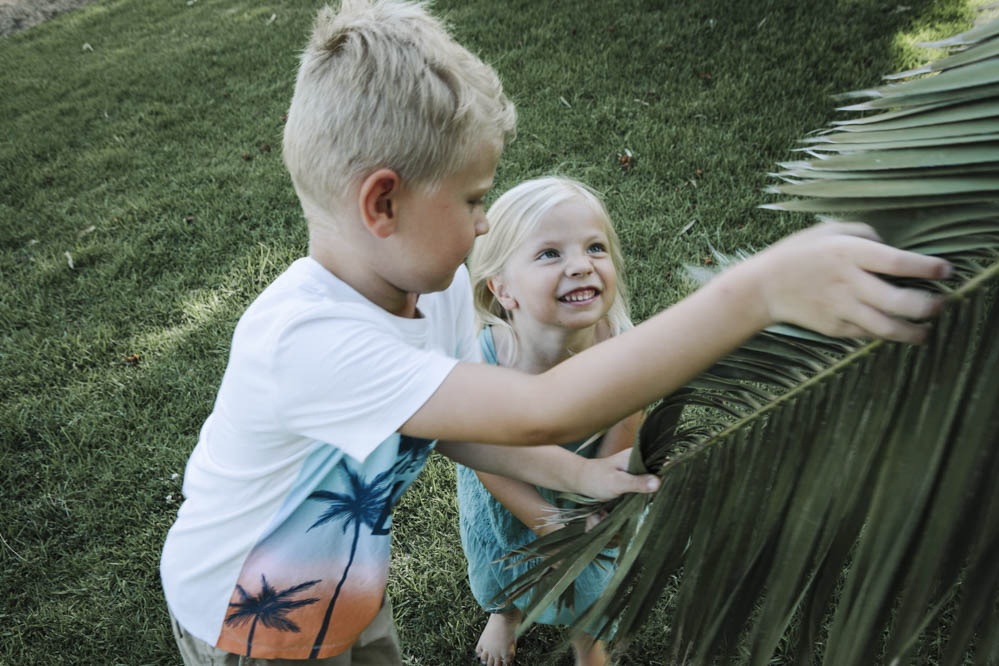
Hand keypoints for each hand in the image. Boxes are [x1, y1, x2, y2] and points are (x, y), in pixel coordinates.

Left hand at [576, 449, 659, 500]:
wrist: (580, 481)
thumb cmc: (596, 479)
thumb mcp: (617, 482)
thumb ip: (637, 483)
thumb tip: (658, 483)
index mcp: (636, 455)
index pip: (659, 462)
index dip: (667, 474)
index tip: (669, 489)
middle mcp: (637, 461)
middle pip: (656, 473)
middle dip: (658, 486)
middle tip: (659, 499)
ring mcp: (634, 471)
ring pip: (649, 482)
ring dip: (650, 492)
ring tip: (650, 501)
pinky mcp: (631, 481)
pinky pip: (642, 488)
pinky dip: (642, 495)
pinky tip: (644, 501)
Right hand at [741, 222, 950, 342]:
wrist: (764, 287)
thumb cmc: (799, 253)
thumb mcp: (829, 230)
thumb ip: (865, 234)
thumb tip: (892, 247)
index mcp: (848, 253)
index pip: (898, 262)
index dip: (928, 268)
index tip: (946, 270)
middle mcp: (848, 282)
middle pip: (900, 301)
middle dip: (929, 305)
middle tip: (941, 303)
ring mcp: (841, 308)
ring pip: (887, 327)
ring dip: (914, 331)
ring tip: (926, 330)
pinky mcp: (835, 327)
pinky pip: (869, 334)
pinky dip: (887, 334)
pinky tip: (896, 329)